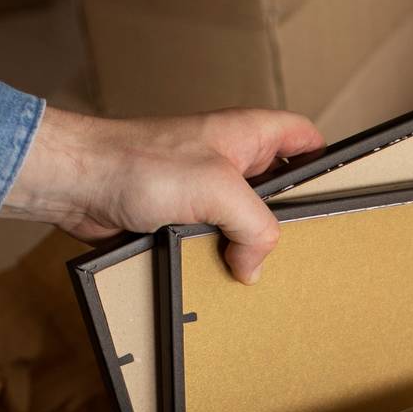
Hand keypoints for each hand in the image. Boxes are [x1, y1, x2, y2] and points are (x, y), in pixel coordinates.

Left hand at [3, 106, 324, 282]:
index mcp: (247, 135)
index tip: (337, 194)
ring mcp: (200, 188)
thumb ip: (255, 226)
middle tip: (295, 248)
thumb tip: (255, 265)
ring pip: (240, 222)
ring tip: (253, 271)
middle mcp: (226, 159)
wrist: (76, 182)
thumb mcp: (218, 190)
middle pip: (275, 191)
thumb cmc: (136, 162)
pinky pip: (209, 241)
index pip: (304, 138)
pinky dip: (212, 260)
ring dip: (243, 248)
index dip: (323, 163)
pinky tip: (214, 276)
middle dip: (282, 222)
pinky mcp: (175, 216)